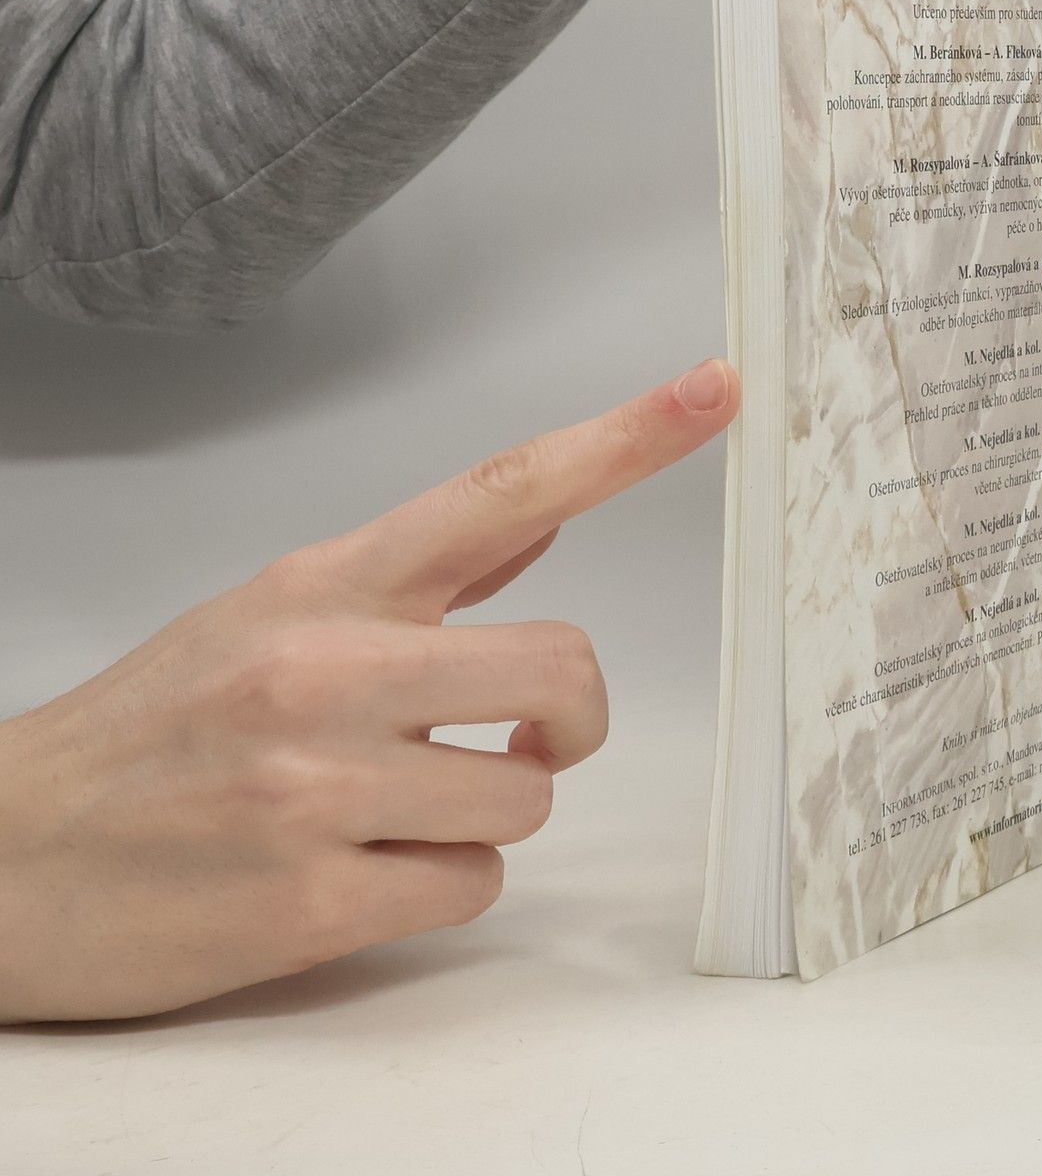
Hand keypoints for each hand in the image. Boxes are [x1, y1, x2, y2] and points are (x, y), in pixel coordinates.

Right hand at [0, 358, 738, 1022]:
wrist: (2, 860)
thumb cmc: (154, 726)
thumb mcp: (273, 612)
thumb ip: (424, 571)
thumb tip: (548, 508)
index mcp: (325, 585)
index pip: (502, 488)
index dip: (625, 436)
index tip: (716, 390)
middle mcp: (327, 671)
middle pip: (565, 668)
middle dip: (571, 715)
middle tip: (528, 732)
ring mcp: (316, 790)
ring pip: (528, 793)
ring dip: (490, 809)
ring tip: (397, 810)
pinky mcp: (305, 904)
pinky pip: (470, 886)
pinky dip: (438, 883)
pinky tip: (360, 871)